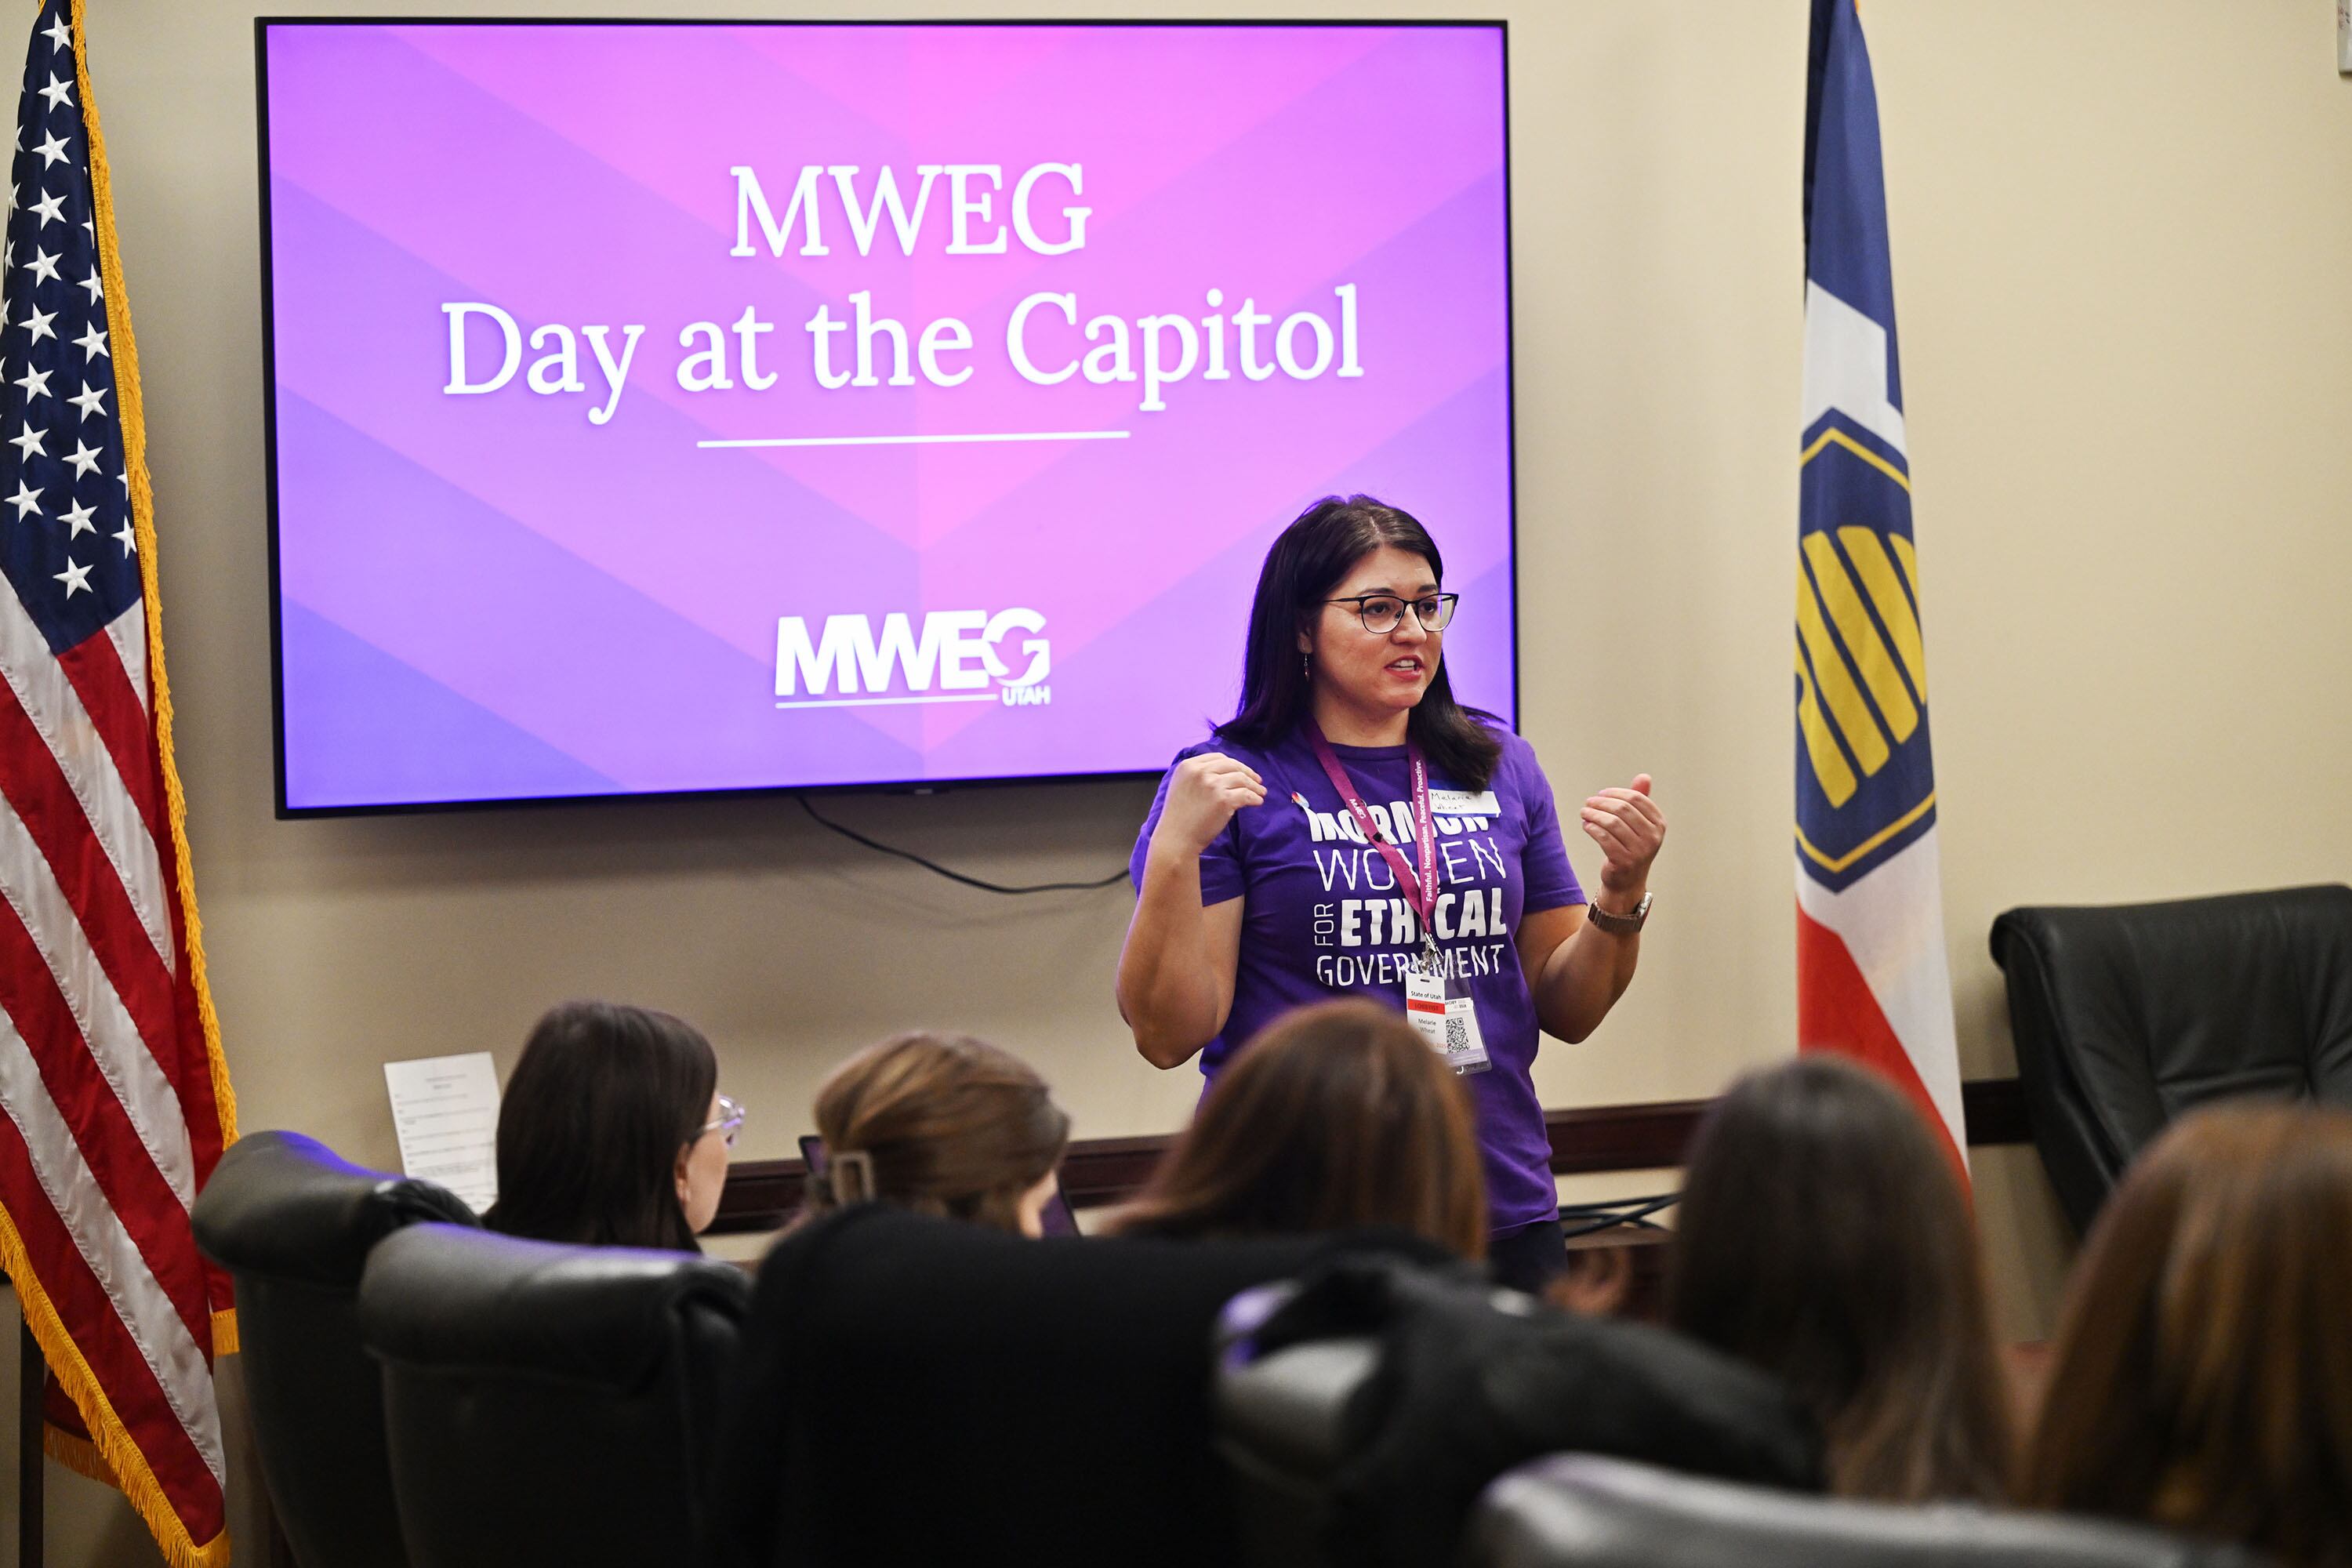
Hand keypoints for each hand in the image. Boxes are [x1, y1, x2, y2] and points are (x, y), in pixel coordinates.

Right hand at [1150, 752, 1265, 859]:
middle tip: (1258, 781)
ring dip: (1255, 786)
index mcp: (1188, 766)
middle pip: (1232, 765)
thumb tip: (1225, 771)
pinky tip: (1257, 802)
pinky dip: (1255, 798)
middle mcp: (1200, 772)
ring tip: (1261, 793)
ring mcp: (1213, 785)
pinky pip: (1246, 795)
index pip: (1218, 758)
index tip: (1242, 771)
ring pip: (1242, 779)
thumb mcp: (1181, 785)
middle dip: (1248, 773)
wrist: (1176, 838)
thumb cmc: (1179, 817)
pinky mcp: (1224, 800)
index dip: (1234, 764)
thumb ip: (1197, 774)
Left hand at [1580, 774, 1663, 899]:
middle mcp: (1653, 837)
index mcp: (1659, 823)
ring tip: (1584, 812)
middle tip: (1588, 802)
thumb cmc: (1631, 846)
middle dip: (1602, 803)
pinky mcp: (1624, 861)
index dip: (1615, 793)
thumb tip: (1644, 777)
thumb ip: (1640, 800)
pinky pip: (1604, 838)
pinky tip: (1586, 825)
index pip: (1636, 798)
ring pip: (1612, 823)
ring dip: (1594, 814)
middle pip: (1623, 809)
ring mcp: (1640, 851)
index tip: (1601, 794)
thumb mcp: (1640, 823)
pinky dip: (1592, 829)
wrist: (1627, 880)